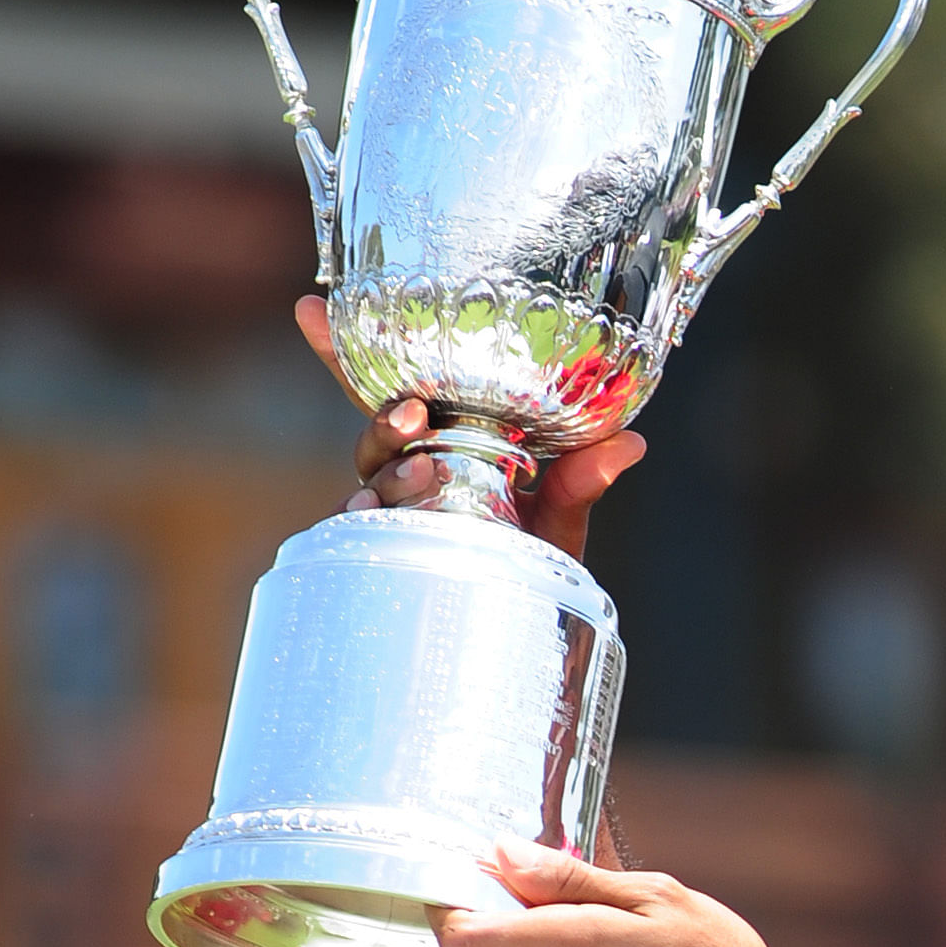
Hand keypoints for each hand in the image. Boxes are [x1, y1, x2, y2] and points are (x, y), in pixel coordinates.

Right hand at [296, 295, 645, 560]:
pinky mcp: (385, 556)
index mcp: (450, 441)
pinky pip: (358, 535)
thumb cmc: (538, 563)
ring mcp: (396, 515)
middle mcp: (414, 471)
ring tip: (418, 471)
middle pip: (379, 431)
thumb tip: (630, 445)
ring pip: (369, 478)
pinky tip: (368, 515)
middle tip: (412, 412)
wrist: (529, 638)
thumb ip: (583, 481)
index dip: (352, 351)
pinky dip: (359, 522)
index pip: (400, 389)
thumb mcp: (563, 519)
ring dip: (387, 469)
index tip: (314, 308)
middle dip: (386, 416)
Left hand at [436, 839, 826, 946]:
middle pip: (495, 938)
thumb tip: (503, 855)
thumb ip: (574, 880)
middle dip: (520, 903)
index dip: (447, 898)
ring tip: (623, 922)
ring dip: (557, 934)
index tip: (461, 866)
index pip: (463, 935)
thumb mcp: (661, 900)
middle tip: (572, 878)